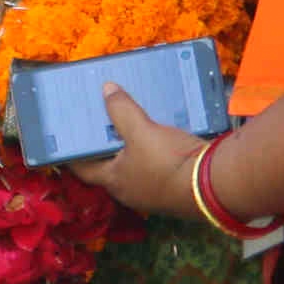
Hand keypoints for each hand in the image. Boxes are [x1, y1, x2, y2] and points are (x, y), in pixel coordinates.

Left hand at [74, 90, 207, 217]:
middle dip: (106, 148)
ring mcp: (155, 194)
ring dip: (133, 150)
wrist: (215, 186)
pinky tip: (160, 137)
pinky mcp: (176, 190)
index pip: (84, 170)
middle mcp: (131, 192)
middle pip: (111, 167)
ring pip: (136, 168)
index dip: (74, 155)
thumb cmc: (168, 161)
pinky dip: (155, 154)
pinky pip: (158, 169)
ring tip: (131, 126)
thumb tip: (106, 89)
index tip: (68, 141)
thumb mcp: (141, 130)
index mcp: (115, 181)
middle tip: (102, 126)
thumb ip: (121, 110)